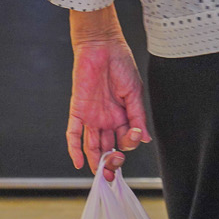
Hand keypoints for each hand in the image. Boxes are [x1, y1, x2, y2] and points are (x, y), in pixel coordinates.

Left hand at [67, 32, 148, 180]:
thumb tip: (145, 138)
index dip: (130, 143)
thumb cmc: (121, 64)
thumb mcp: (134, 92)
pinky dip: (74, 148)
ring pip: (91, 145)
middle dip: (112, 161)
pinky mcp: (78, 110)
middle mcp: (106, 119)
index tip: (136, 136)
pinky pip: (74, 133)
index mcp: (122, 115)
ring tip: (101, 173)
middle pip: (108, 147)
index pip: (126, 139)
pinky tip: (78, 162)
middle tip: (114, 167)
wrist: (103, 45)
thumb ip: (138, 116)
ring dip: (95, 160)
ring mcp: (91, 116)